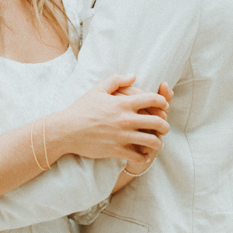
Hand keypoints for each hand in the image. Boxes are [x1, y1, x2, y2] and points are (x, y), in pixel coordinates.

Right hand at [53, 74, 169, 165]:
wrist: (67, 130)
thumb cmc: (82, 108)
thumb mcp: (98, 89)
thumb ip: (117, 80)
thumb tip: (134, 76)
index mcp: (123, 103)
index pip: (153, 100)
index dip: (163, 102)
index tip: (164, 106)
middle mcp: (126, 119)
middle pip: (158, 122)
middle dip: (165, 125)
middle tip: (164, 127)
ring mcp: (123, 136)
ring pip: (152, 141)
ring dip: (158, 142)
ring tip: (157, 142)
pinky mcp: (117, 150)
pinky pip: (138, 156)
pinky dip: (144, 156)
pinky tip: (143, 154)